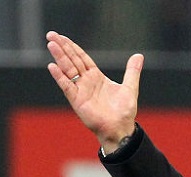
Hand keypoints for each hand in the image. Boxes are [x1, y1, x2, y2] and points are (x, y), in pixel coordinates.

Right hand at [46, 31, 143, 152]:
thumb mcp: (130, 87)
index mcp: (96, 77)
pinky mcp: (77, 100)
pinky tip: (52, 66)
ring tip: (51, 44)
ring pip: (67, 70)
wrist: (120, 128)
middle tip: (51, 34)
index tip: (62, 37)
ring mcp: (80, 90)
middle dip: (62, 47)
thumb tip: (139, 56)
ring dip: (59, 57)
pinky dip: (60, 77)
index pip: (82, 58)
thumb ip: (132, 71)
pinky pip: (67, 86)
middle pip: (72, 60)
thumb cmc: (124, 111)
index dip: (73, 47)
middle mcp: (86, 82)